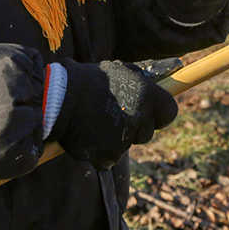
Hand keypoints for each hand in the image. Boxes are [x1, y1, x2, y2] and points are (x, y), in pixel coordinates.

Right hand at [51, 59, 178, 167]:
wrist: (58, 98)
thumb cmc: (86, 81)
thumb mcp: (119, 71)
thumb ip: (140, 83)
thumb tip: (156, 87)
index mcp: (147, 93)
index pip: (170, 112)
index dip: (159, 115)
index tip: (149, 115)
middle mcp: (140, 116)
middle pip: (147, 133)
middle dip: (133, 128)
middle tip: (111, 116)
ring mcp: (126, 138)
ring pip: (126, 145)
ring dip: (115, 140)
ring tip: (94, 123)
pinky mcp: (110, 155)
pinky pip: (109, 158)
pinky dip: (99, 152)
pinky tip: (86, 136)